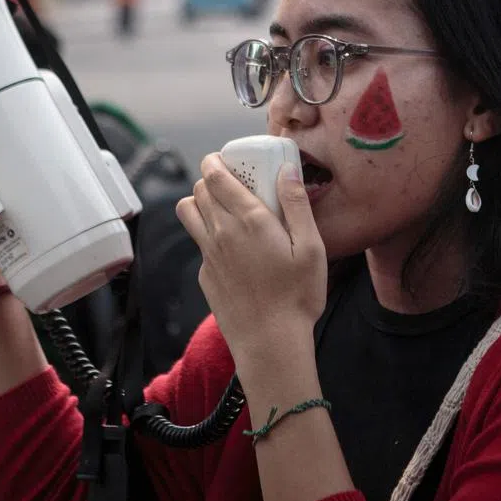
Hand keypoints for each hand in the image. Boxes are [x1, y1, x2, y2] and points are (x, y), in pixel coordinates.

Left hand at [175, 154, 326, 365]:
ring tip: (223, 208)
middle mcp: (221, 233)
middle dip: (211, 179)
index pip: (216, 176)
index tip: (224, 158)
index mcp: (249, 220)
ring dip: (200, 202)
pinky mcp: (205, 275)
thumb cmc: (297, 297)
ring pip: (188, 212)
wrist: (270, 343)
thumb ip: (296, 205)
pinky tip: (234, 248)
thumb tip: (286, 170)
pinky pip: (199, 243)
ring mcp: (209, 255)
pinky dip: (209, 235)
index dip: (215, 161)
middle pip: (199, 190)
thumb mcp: (311, 247)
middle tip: (233, 182)